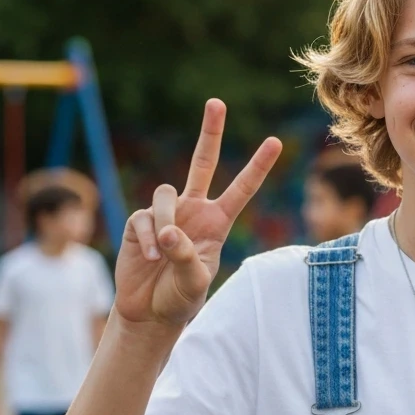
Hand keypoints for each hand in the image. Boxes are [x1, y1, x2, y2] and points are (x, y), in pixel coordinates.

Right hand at [115, 99, 281, 327]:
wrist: (149, 312)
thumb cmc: (180, 298)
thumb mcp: (193, 282)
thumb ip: (186, 256)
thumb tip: (167, 232)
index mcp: (217, 222)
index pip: (241, 189)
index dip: (257, 166)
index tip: (275, 142)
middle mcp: (194, 210)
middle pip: (202, 162)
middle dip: (210, 132)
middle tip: (217, 103)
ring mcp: (166, 213)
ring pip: (165, 193)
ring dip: (164, 221)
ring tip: (162, 252)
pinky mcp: (139, 221)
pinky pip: (143, 217)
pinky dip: (146, 238)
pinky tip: (149, 257)